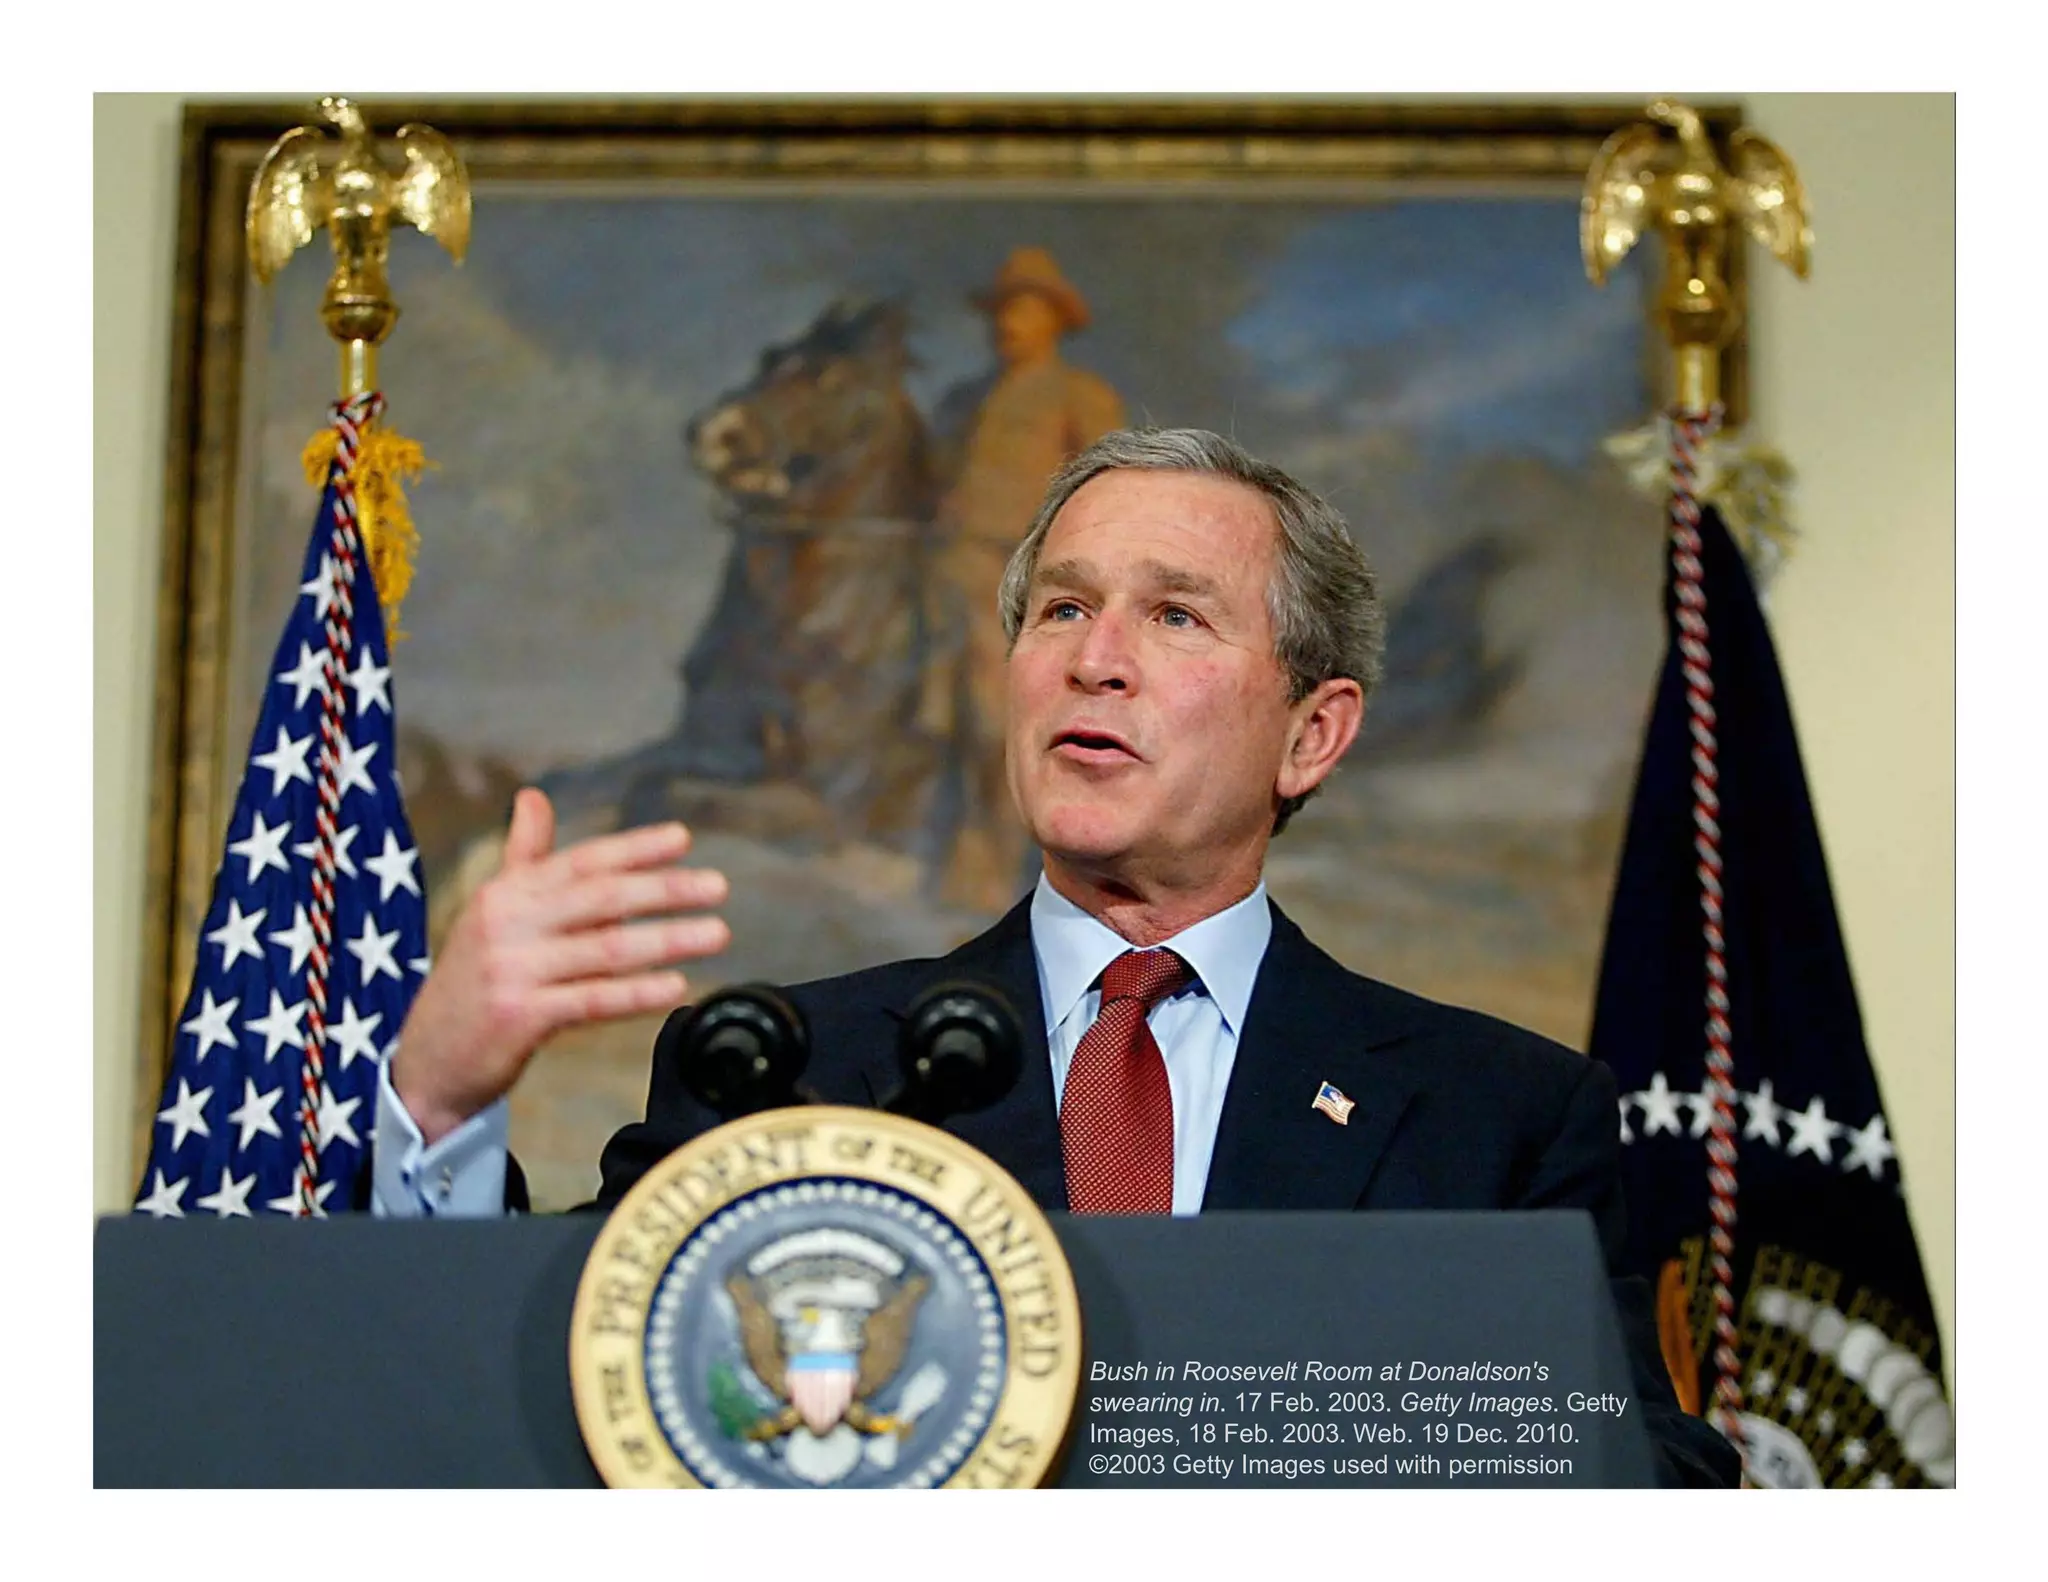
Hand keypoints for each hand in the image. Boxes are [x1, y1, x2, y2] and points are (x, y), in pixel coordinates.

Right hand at [391, 788, 730, 1143]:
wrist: (427, 1063)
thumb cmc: (472, 984)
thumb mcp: (492, 913)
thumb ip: (524, 858)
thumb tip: (534, 796)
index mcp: (505, 893)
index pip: (581, 861)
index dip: (634, 848)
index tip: (684, 839)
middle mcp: (506, 923)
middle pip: (600, 898)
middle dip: (665, 890)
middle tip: (718, 887)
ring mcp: (510, 970)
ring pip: (605, 948)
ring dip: (668, 939)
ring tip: (717, 933)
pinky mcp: (518, 1016)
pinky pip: (591, 999)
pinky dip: (637, 991)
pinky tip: (677, 985)